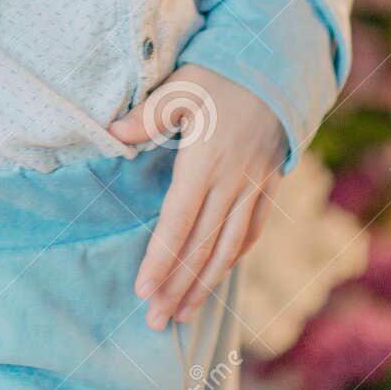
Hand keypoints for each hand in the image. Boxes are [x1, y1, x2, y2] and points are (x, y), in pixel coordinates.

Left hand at [107, 65, 285, 329]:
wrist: (278, 68)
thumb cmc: (221, 74)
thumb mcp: (181, 85)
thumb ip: (149, 114)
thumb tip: (113, 133)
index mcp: (205, 162)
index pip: (178, 222)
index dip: (161, 260)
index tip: (144, 291)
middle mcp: (231, 183)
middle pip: (202, 246)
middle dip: (178, 287)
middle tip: (156, 320)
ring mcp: (253, 188)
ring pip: (228, 248)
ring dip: (205, 284)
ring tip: (183, 314)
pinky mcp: (268, 186)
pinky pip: (250, 232)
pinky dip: (232, 258)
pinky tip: (217, 275)